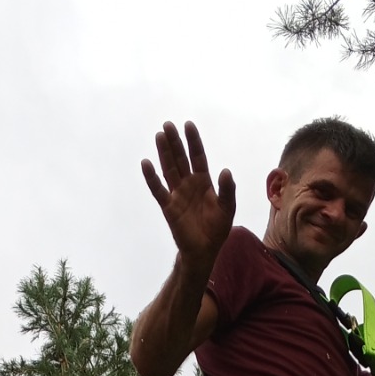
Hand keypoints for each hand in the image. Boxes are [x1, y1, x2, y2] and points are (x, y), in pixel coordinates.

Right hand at [141, 121, 235, 272]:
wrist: (204, 250)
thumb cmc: (217, 229)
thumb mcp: (228, 208)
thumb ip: (228, 190)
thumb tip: (226, 170)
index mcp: (204, 182)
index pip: (198, 157)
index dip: (193, 142)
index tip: (188, 125)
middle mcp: (188, 184)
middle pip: (180, 159)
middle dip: (175, 142)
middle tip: (168, 125)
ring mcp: (177, 194)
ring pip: (169, 169)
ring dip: (164, 153)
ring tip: (159, 136)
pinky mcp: (168, 206)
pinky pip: (158, 190)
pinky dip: (152, 177)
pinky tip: (146, 163)